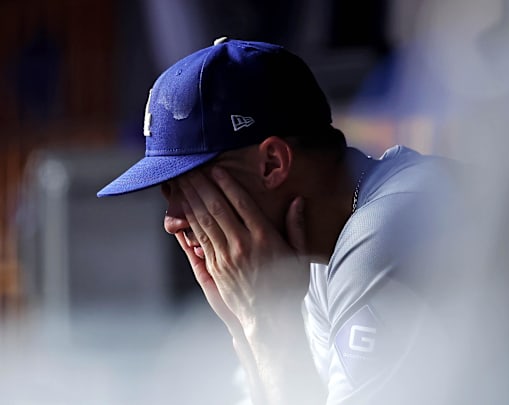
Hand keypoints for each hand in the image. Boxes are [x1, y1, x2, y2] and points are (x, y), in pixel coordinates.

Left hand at [177, 167, 309, 334]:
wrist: (271, 318)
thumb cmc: (288, 286)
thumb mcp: (301, 255)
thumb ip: (297, 226)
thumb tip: (298, 201)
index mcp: (265, 237)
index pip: (242, 203)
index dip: (227, 184)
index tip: (217, 170)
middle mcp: (243, 245)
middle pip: (218, 208)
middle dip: (202, 186)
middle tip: (190, 168)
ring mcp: (226, 257)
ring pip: (205, 221)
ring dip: (192, 200)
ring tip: (183, 183)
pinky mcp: (215, 269)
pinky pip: (200, 240)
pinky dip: (190, 222)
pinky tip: (184, 211)